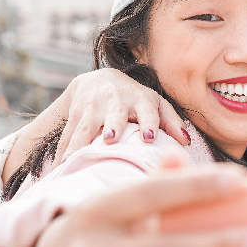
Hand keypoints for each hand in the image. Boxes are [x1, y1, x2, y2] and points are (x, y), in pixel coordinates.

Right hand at [56, 69, 188, 164]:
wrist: (99, 79)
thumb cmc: (136, 98)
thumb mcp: (155, 104)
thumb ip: (171, 121)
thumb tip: (186, 142)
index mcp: (140, 100)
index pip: (147, 110)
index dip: (148, 122)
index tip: (149, 137)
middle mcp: (115, 101)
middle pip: (114, 114)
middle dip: (112, 125)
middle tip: (110, 140)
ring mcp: (92, 107)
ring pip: (85, 126)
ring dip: (79, 143)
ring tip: (72, 161)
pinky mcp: (74, 114)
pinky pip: (68, 135)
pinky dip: (63, 151)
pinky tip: (60, 167)